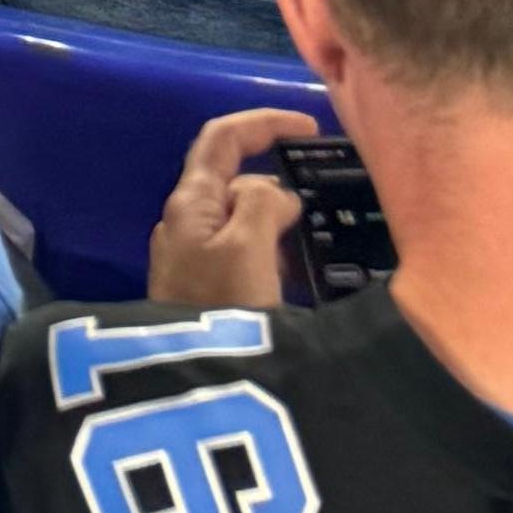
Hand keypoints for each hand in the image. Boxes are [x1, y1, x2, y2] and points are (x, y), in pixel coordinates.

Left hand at [150, 104, 316, 312]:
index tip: (310, 129)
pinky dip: (275, 260)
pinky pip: (246, 263)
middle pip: (234, 185)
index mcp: (190, 202)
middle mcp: (185, 226)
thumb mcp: (248, 248)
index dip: (263, 123)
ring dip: (280, 229)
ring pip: (243, 228)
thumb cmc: (220, 306)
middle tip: (327, 207)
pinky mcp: (207, 299)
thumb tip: (274, 191)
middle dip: (279, 187)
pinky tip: (303, 283)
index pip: (221, 139)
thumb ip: (263, 206)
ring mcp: (193, 264)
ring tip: (323, 247)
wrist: (190, 389)